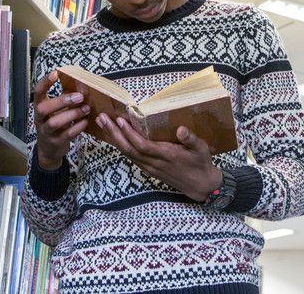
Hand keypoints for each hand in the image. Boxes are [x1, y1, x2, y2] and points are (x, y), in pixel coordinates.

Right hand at [32, 69, 90, 170]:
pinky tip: (86, 121)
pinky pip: (67, 134)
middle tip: (79, 97)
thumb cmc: (55, 124)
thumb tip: (82, 86)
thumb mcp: (56, 111)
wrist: (49, 150)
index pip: (37, 92)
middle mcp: (40, 119)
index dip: (45, 82)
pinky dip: (78, 127)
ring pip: (55, 122)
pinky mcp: (56, 142)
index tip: (56, 73)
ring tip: (86, 108)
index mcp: (39, 106)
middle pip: (43, 108)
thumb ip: (65, 100)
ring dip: (72, 114)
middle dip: (62, 101)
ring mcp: (46, 132)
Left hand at [96, 114, 221, 201]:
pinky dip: (121, 146)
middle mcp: (155, 163)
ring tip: (104, 124)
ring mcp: (150, 168)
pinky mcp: (149, 170)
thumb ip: (191, 139)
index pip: (142, 145)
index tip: (119, 120)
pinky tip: (115, 138)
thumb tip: (181, 129)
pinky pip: (131, 158)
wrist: (200, 186)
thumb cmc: (201, 164)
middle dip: (114, 134)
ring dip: (114, 139)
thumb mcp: (202, 149)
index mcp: (167, 156)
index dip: (129, 134)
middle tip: (101, 118)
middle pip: (129, 149)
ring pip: (127, 154)